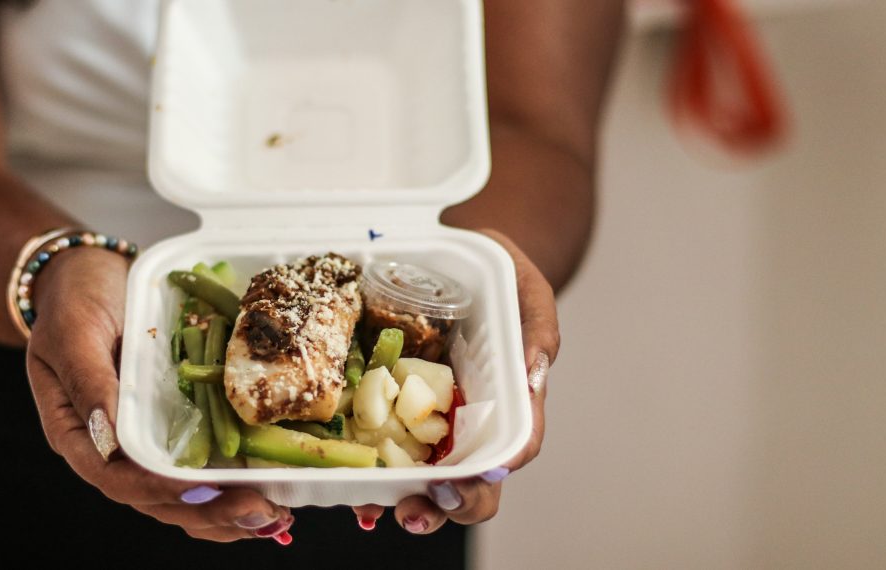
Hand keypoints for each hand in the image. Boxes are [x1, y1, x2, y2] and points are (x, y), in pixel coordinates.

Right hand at [24, 247, 292, 542]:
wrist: (90, 277)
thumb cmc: (74, 300)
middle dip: (209, 511)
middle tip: (257, 511)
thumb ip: (87, 380)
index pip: (115, 477)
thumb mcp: (73, 331)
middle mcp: (111, 449)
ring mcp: (145, 443)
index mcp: (77, 433)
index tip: (200, 490)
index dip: (159, 489)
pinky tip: (268, 499)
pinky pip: (201, 470)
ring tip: (271, 517)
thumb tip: (107, 435)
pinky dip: (232, 487)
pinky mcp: (174, 429)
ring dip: (227, 513)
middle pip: (157, 498)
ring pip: (182, 497)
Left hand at [353, 229, 558, 533]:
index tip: (464, 482)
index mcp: (511, 400)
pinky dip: (370, 473)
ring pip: (428, 478)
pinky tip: (349, 483)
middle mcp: (474, 421)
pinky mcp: (397, 409)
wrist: (460, 260)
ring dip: (403, 501)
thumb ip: (536, 328)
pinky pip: (387, 449)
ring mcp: (435, 420)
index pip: (513, 449)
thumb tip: (533, 373)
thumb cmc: (503, 278)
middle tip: (415, 507)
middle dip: (446, 505)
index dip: (490, 475)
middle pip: (472, 482)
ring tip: (373, 510)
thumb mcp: (527, 289)